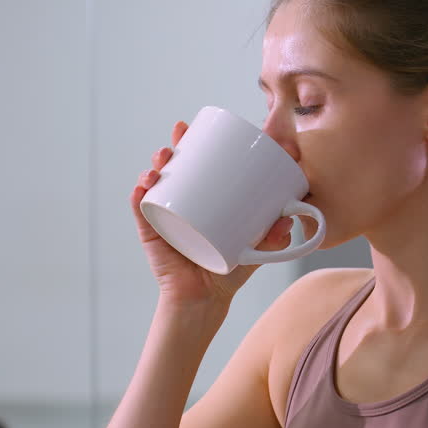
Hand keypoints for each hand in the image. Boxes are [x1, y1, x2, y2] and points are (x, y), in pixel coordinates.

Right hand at [130, 121, 293, 305]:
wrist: (205, 300)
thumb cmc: (228, 270)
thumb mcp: (255, 250)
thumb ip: (273, 237)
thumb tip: (288, 219)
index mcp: (200, 199)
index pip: (194, 165)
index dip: (190, 143)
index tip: (192, 127)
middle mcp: (179, 204)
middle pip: (170, 168)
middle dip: (171, 147)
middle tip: (178, 137)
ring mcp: (163, 217)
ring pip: (152, 185)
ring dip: (153, 167)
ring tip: (161, 162)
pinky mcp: (152, 235)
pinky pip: (142, 211)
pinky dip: (139, 197)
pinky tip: (142, 186)